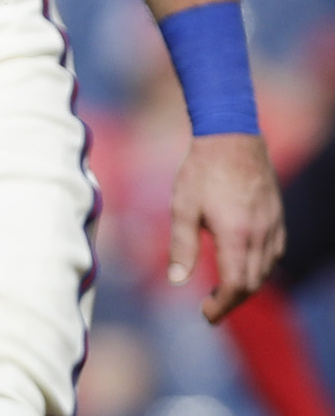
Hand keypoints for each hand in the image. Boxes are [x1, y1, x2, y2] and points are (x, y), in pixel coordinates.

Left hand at [169, 131, 284, 321]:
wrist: (232, 138)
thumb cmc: (201, 171)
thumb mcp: (183, 207)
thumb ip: (181, 246)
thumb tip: (175, 281)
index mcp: (236, 236)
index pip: (236, 286)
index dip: (222, 306)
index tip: (206, 315)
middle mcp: (261, 236)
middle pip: (253, 283)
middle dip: (233, 301)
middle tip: (211, 308)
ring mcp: (273, 227)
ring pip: (266, 270)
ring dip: (247, 286)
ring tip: (223, 290)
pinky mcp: (277, 218)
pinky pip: (274, 253)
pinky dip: (259, 267)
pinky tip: (243, 265)